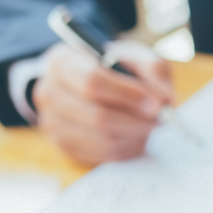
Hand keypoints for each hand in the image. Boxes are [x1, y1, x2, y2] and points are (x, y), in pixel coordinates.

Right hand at [32, 41, 174, 164]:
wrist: (92, 84)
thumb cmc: (115, 69)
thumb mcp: (136, 57)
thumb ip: (154, 72)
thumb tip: (164, 102)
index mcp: (62, 61)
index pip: (91, 81)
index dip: (127, 95)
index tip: (155, 104)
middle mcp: (49, 92)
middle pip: (97, 117)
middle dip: (136, 121)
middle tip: (160, 120)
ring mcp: (52, 122)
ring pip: (103, 140)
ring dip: (134, 136)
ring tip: (147, 124)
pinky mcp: (64, 146)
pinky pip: (103, 155)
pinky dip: (126, 148)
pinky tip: (134, 134)